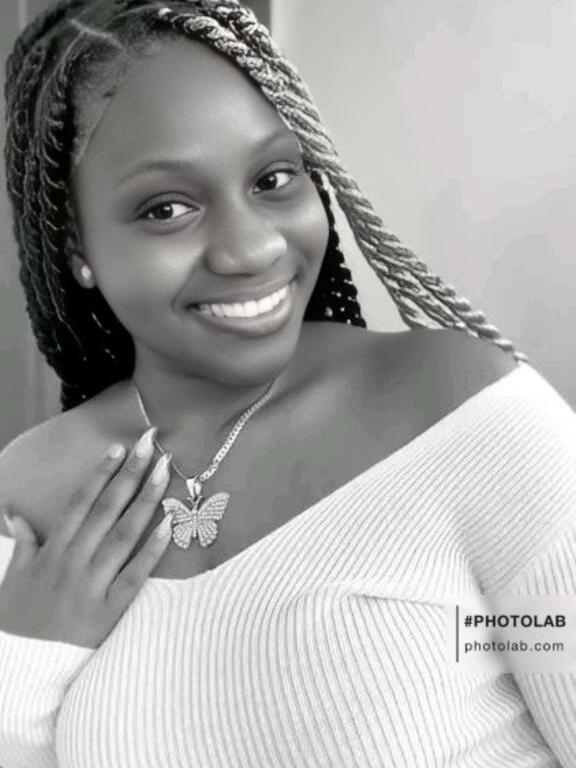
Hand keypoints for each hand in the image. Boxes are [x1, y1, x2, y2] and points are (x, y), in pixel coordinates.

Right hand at [0, 427, 173, 648]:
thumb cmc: (18, 620)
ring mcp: (93, 584)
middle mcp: (74, 560)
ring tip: (165, 472)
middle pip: (108, 508)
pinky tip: (171, 525)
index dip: (101, 473)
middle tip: (152, 444)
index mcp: (54, 549)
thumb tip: (16, 514)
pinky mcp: (109, 610)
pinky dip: (153, 550)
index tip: (120, 449)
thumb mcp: (13, 577)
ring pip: (125, 534)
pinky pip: (135, 575)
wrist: (21, 670)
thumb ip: (22, 542)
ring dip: (147, 500)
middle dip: (131, 474)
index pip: (81, 502)